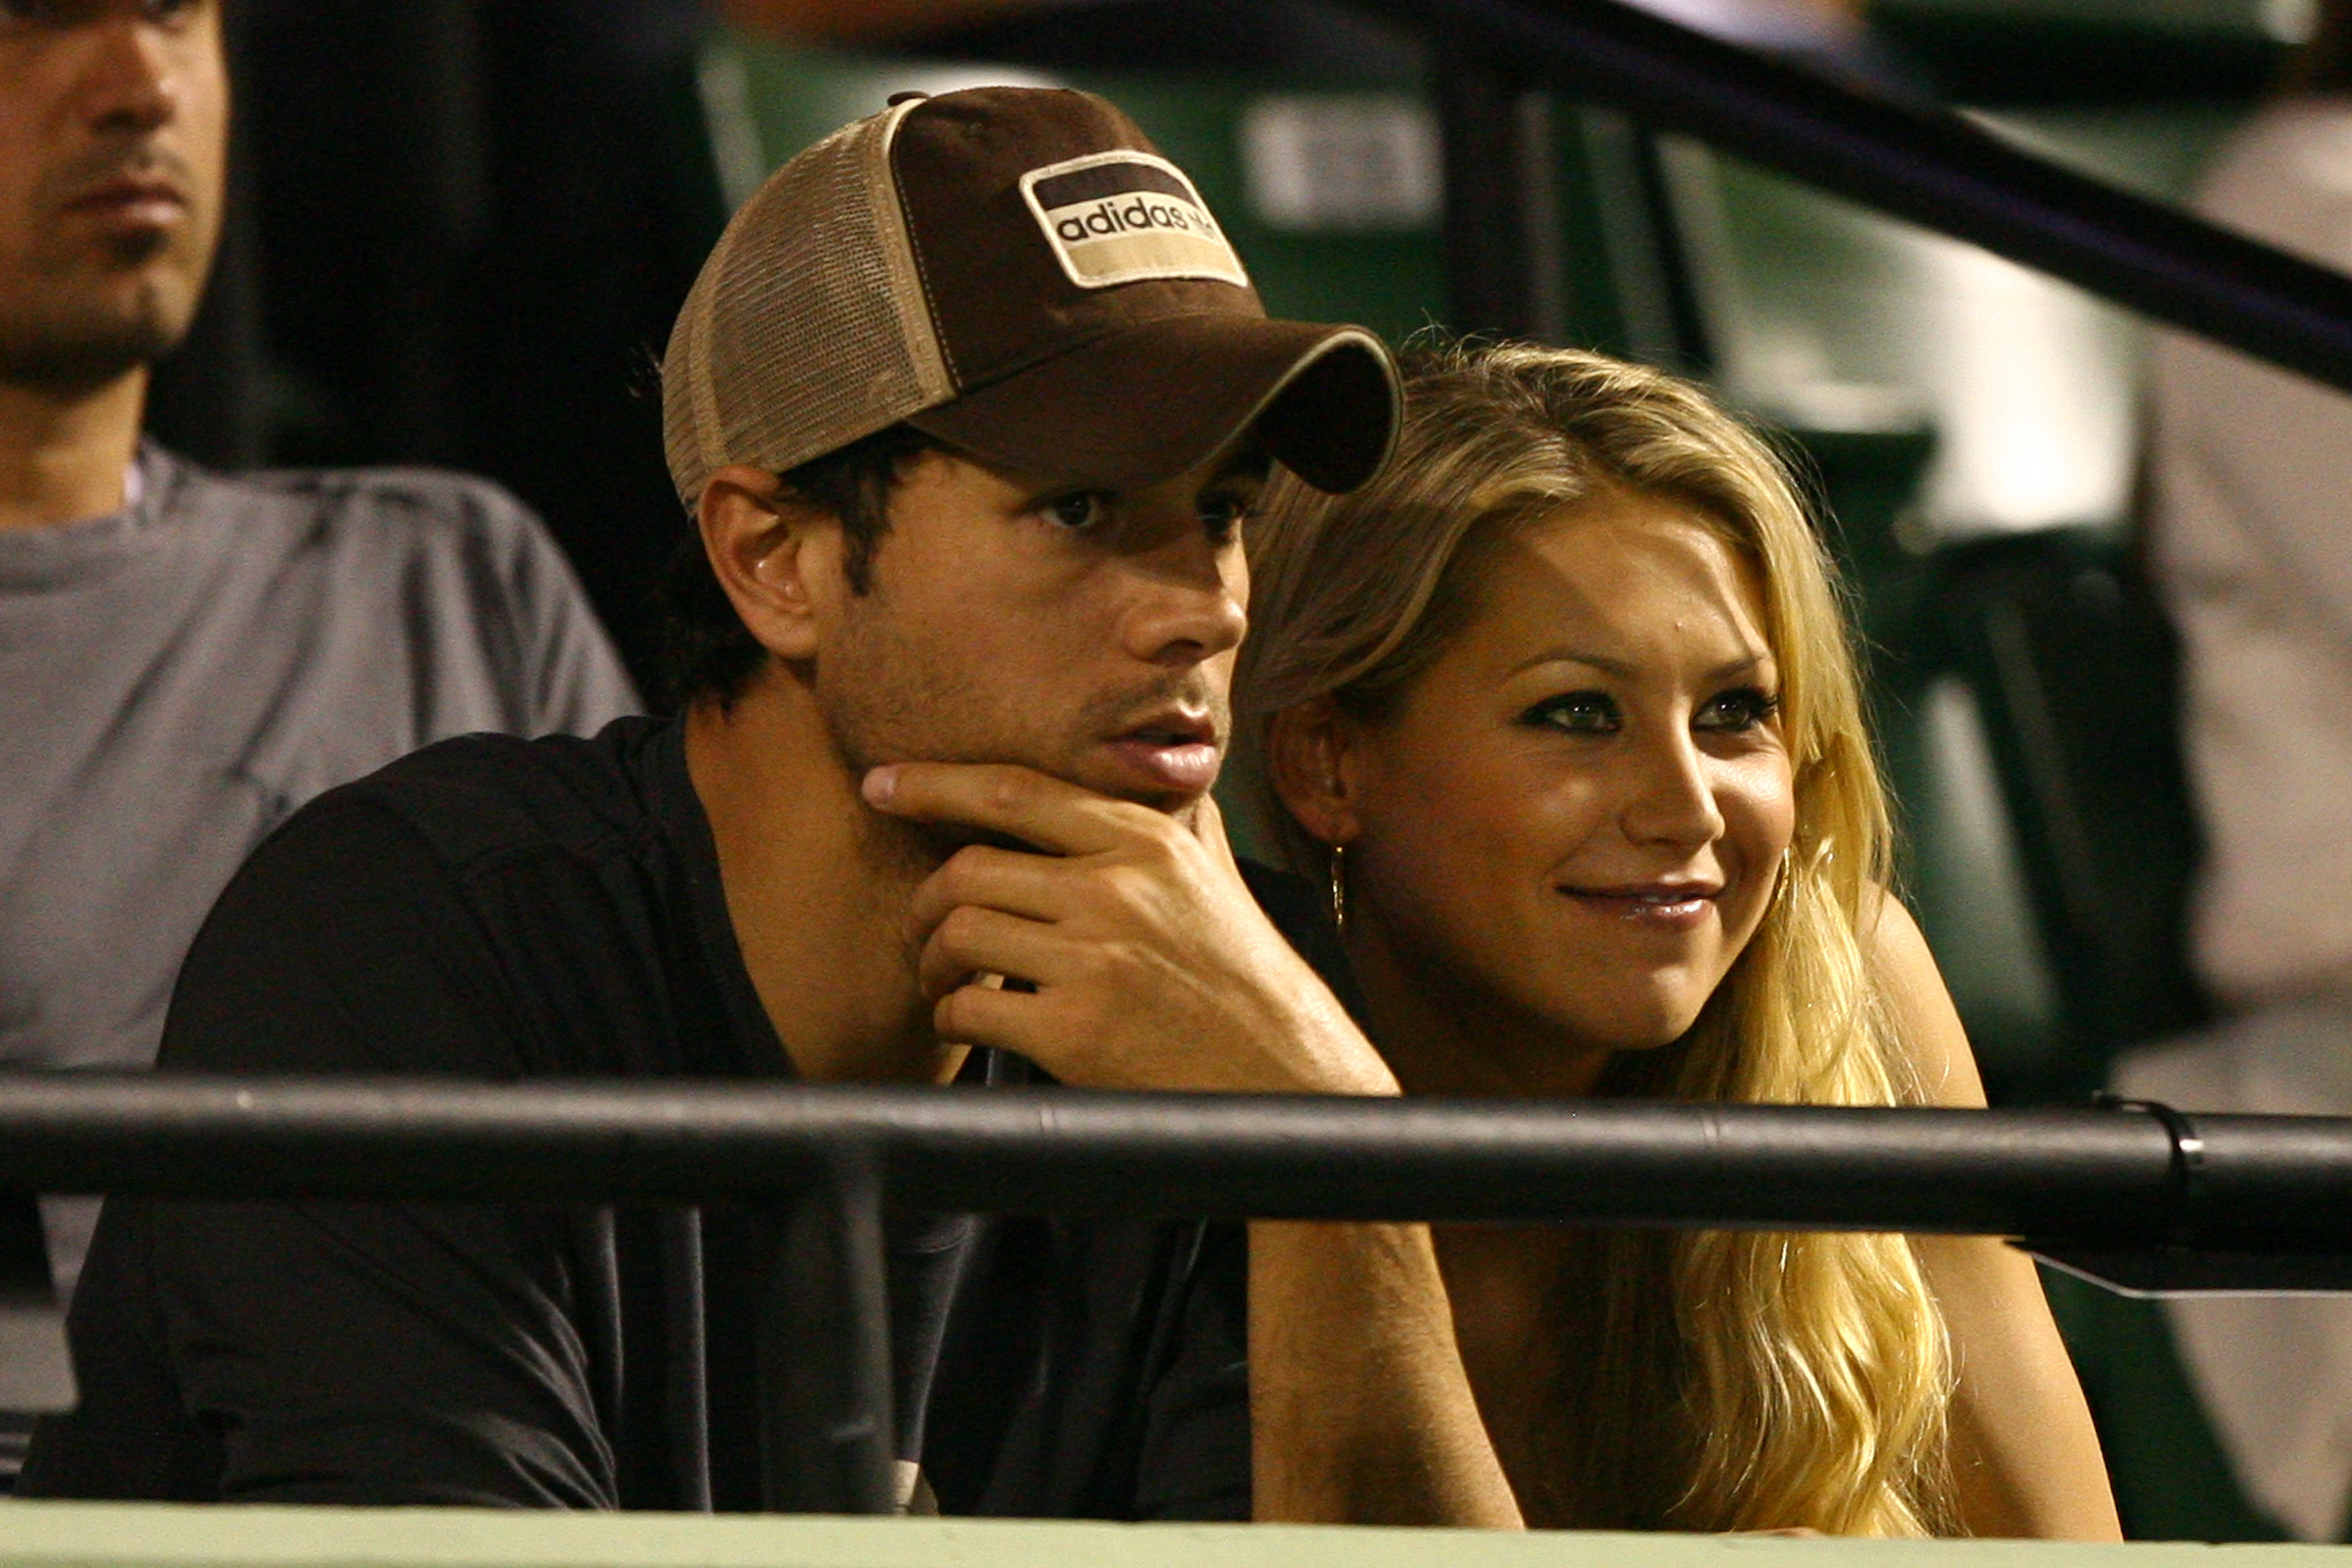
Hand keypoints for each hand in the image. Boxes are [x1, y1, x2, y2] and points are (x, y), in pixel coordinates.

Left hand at [863, 762, 1395, 1095]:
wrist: (1287, 1073)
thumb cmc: (1243, 977)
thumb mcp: (1214, 877)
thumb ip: (1168, 824)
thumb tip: (1148, 760)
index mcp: (1145, 842)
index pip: (1014, 790)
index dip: (934, 783)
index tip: (882, 783)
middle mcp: (1117, 889)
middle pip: (968, 868)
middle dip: (926, 903)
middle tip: (924, 932)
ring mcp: (1095, 959)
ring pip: (958, 933)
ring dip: (932, 961)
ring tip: (946, 981)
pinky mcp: (1076, 1031)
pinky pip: (968, 1007)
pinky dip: (951, 1015)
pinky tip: (968, 1023)